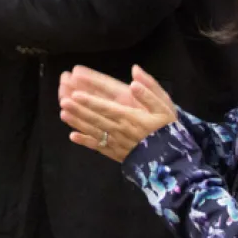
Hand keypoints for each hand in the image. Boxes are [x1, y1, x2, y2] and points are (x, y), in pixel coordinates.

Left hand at [60, 65, 177, 161]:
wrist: (174, 161)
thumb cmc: (168, 130)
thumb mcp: (165, 107)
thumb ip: (150, 91)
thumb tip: (135, 76)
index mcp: (131, 117)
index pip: (107, 107)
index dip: (91, 101)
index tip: (76, 95)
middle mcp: (120, 130)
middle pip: (96, 118)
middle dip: (79, 110)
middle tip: (64, 101)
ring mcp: (117, 143)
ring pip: (94, 131)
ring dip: (78, 123)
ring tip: (63, 114)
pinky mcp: (116, 154)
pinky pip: (99, 147)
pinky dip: (85, 142)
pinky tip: (72, 137)